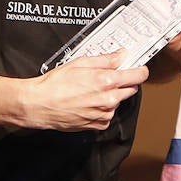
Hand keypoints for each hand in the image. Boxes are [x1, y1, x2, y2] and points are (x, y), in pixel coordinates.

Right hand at [22, 52, 149, 130]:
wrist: (40, 105)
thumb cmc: (55, 84)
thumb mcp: (81, 63)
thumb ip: (106, 60)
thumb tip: (121, 55)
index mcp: (107, 81)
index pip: (138, 76)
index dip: (140, 70)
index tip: (139, 69)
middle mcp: (109, 99)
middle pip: (131, 89)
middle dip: (124, 82)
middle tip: (108, 77)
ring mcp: (104, 114)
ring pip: (118, 102)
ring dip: (111, 96)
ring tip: (90, 91)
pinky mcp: (98, 125)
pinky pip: (107, 114)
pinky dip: (102, 108)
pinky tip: (87, 102)